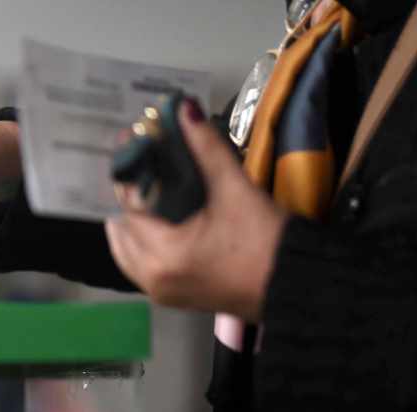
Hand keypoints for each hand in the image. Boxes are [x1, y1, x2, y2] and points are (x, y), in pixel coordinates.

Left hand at [105, 99, 287, 320]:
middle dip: (128, 199)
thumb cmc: (266, 241)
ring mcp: (162, 292)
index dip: (129, 173)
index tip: (130, 144)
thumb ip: (206, 148)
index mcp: (162, 255)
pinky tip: (157, 219)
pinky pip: (143, 267)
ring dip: (132, 224)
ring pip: (128, 254)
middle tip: (138, 166)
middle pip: (121, 232)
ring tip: (145, 190)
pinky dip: (143, 243)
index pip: (129, 208)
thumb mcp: (234, 190)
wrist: (296, 284)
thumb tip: (185, 110)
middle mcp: (153, 279)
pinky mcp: (175, 297)